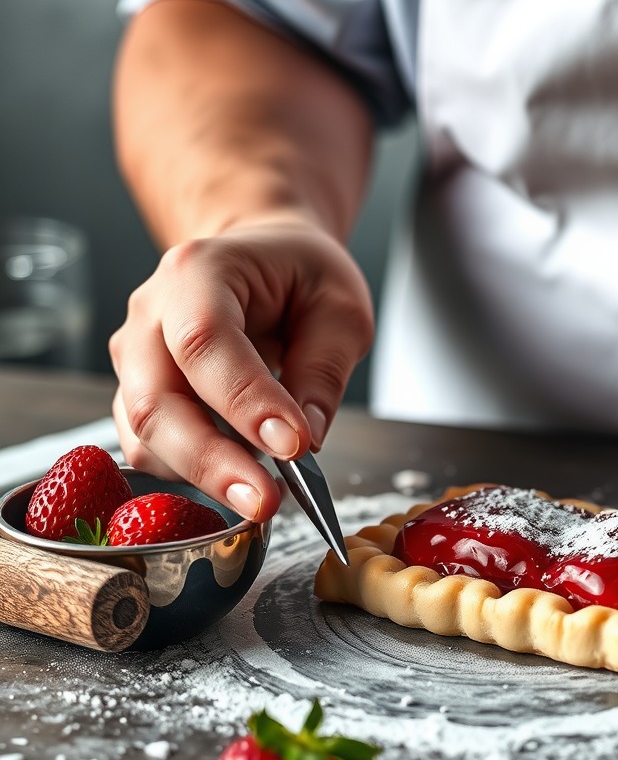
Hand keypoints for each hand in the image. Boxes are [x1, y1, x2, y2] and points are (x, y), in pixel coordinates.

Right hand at [109, 215, 372, 521]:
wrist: (263, 259)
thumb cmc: (300, 274)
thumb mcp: (340, 307)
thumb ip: (324, 368)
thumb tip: (305, 438)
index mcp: (198, 272)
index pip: (206, 343)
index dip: (245, 401)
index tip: (293, 447)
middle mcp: (150, 314)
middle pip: (155, 400)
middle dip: (210, 461)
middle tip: (266, 501)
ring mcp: (136, 358)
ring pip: (145, 434)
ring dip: (200, 476)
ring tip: (263, 496)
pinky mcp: (139, 396)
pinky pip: (150, 448)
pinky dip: (192, 474)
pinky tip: (240, 479)